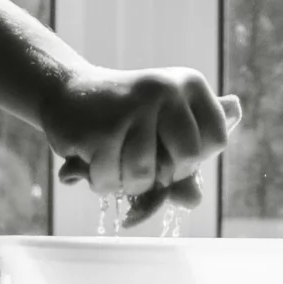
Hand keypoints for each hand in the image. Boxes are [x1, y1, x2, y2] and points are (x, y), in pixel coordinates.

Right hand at [40, 66, 239, 224]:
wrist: (66, 90)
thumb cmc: (123, 115)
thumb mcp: (161, 128)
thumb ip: (185, 159)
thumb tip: (194, 200)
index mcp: (188, 83)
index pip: (216, 138)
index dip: (194, 157)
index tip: (169, 149)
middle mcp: (164, 89)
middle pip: (187, 159)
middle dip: (164, 174)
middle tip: (140, 159)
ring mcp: (131, 107)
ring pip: (144, 175)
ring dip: (126, 181)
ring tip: (113, 159)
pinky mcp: (99, 129)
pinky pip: (110, 180)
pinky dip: (100, 181)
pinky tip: (91, 158)